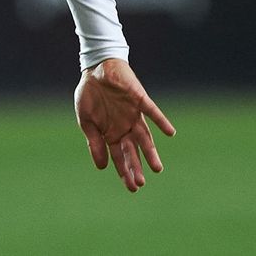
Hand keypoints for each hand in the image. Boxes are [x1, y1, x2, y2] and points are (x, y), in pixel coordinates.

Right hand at [74, 58, 174, 192]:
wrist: (96, 68)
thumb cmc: (89, 94)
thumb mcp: (86, 121)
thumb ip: (94, 142)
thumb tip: (101, 167)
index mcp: (111, 133)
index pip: (120, 157)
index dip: (125, 171)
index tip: (132, 188)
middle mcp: (125, 127)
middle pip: (133, 151)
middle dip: (136, 167)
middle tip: (140, 184)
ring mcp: (134, 115)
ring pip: (145, 137)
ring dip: (150, 152)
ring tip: (157, 169)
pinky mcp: (139, 100)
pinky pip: (152, 112)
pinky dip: (161, 121)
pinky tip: (170, 133)